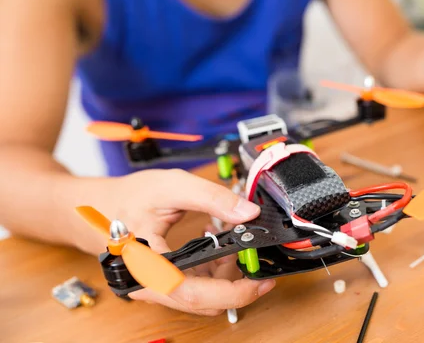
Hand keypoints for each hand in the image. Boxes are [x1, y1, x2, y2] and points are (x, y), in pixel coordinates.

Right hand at [95, 169, 275, 315]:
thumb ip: (212, 197)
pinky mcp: (162, 284)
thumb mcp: (172, 186)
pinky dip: (212, 270)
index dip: (232, 293)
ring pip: (201, 297)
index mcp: (147, 266)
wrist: (98, 206)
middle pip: (201, 300)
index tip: (261, 282)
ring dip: (223, 273)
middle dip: (234, 281)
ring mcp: (156, 288)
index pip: (192, 293)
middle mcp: (149, 286)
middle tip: (254, 259)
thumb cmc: (126, 198)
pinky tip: (215, 244)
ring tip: (230, 241)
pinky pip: (194, 288)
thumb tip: (248, 213)